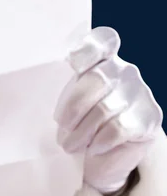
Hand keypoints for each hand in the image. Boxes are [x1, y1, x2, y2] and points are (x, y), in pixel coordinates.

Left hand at [54, 26, 162, 193]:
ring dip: (82, 131)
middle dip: (74, 107)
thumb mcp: (68, 100)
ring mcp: (140, 92)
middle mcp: (124, 71)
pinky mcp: (150, 117)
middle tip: (63, 126)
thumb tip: (45, 95)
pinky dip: (100, 141)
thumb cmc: (80, 120)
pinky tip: (94, 147)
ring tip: (71, 144)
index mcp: (102, 60)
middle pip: (97, 79)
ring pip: (105, 108)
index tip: (72, 61)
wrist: (104, 154)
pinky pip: (118, 128)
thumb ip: (63, 89)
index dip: (88, 48)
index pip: (103, 40)